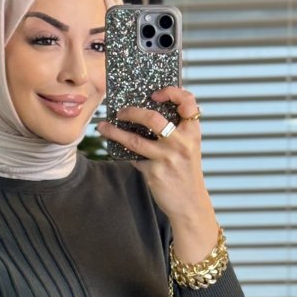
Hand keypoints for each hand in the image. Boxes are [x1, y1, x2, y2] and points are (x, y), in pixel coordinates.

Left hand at [97, 84, 208, 224]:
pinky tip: (112, 144)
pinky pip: (133, 157)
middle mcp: (181, 142)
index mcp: (192, 132)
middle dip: (132, 112)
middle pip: (152, 118)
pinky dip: (122, 150)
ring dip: (114, 131)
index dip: (172, 92)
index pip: (188, 102)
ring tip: (104, 126)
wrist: (190, 203)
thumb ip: (175, 131)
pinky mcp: (154, 172)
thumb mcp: (188, 147)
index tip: (155, 94)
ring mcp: (167, 158)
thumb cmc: (186, 171)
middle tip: (120, 112)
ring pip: (134, 140)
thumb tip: (143, 113)